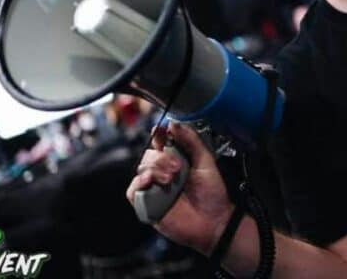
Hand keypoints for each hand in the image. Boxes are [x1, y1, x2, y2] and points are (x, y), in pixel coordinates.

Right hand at [126, 122, 234, 254]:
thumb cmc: (212, 194)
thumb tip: (174, 124)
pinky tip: (151, 182)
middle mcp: (163, 173)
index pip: (161, 143)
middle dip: (161, 157)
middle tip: (177, 166)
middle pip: (149, 155)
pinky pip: (132, 191)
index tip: (161, 130)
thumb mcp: (206, 161)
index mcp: (177, 160)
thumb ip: (191, 141)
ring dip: (154, 168)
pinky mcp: (147, 204)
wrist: (214, 220)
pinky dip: (139, 183)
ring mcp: (155, 188)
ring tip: (171, 177)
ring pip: (141, 169)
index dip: (159, 134)